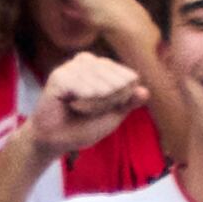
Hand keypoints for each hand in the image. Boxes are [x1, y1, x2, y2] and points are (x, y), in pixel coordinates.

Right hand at [27, 50, 146, 158]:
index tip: (106, 109)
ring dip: (94, 104)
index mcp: (101, 66)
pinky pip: (81, 87)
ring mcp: (71, 66)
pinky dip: (81, 101)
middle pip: (116, 80)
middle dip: (108, 102)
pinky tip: (72, 105)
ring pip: (100, 84)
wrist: (56, 140)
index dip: (122, 98)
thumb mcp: (112, 116)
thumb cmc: (84, 126)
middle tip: (90, 111)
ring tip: (80, 110)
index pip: (128, 77)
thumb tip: (146, 92)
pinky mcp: (58, 76)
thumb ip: (128, 102)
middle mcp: (87, 61)